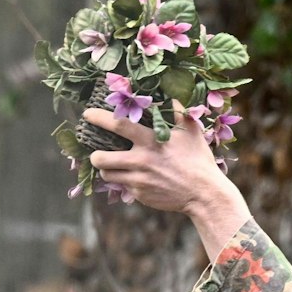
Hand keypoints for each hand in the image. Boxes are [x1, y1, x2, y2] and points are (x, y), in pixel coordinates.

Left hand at [84, 107, 248, 254]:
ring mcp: (139, 180)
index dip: (99, 118)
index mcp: (150, 141)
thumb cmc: (198, 160)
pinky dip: (125, 181)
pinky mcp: (140, 195)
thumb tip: (169, 97)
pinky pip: (123, 187)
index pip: (118, 125)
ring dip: (106, 169)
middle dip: (94, 154)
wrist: (204, 194)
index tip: (87, 114)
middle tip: (95, 152)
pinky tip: (135, 178)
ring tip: (112, 165)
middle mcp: (141, 161)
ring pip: (107, 175)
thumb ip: (177, 112)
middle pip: (101, 158)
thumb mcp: (191, 131)